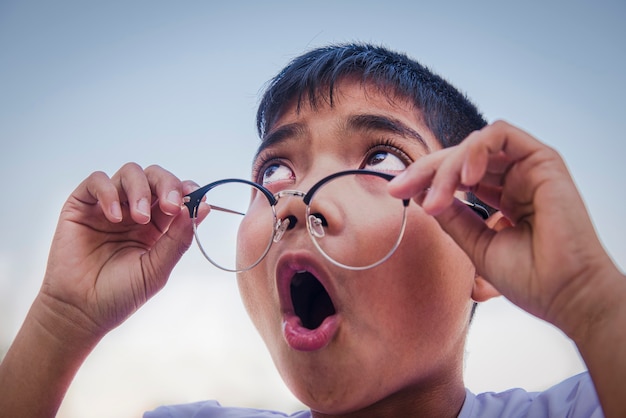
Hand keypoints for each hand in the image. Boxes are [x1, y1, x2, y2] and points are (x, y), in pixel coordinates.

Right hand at [40, 163, 196, 338]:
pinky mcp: (82, 206)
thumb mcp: (157, 269)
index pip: (177, 194)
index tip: (195, 198)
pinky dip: (109, 192)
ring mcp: (109, 206)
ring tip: (140, 218)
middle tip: (170, 206)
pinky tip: (115, 217)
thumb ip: (178, 239)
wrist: (81, 311)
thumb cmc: (120, 294)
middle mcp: (134, 210)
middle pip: (156, 177)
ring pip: (130, 172)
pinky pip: (97, 181)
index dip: (187, 190)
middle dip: (167, 184)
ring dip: (140, 189)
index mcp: (158, 225)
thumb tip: (201, 207)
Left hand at [388, 121, 620, 330]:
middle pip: (459, 157)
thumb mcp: (477, 244)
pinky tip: (465, 178)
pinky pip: (501, 134)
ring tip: (436, 198)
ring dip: (447, 166)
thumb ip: (454, 217)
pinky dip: (476, 150)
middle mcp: (513, 179)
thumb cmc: (530, 278)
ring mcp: (527, 168)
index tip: (395, 191)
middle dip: (425, 170)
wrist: (566, 295)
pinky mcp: (542, 159)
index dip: (423, 179)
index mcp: (501, 198)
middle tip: (400, 187)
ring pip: (474, 145)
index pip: (456, 177)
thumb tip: (424, 195)